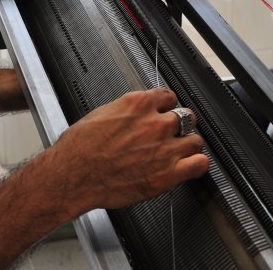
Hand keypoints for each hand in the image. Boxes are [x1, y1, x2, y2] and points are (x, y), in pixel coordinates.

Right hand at [41, 88, 208, 215]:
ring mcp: (164, 148)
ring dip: (188, 145)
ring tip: (179, 152)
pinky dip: (197, 164)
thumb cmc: (79, 149)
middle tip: (172, 134)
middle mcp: (154, 123)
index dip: (167, 106)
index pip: (169, 96)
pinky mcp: (168, 174)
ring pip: (195, 140)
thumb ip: (127, 112)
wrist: (73, 176)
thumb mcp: (101, 115)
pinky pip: (200, 164)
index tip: (166, 112)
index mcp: (137, 104)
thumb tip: (135, 114)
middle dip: (179, 125)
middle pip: (186, 116)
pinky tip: (188, 166)